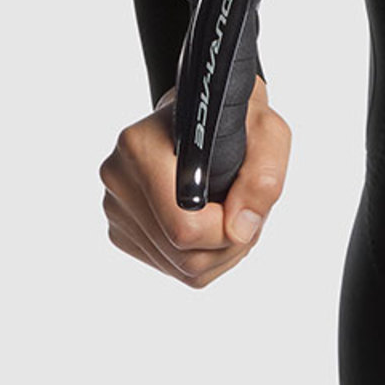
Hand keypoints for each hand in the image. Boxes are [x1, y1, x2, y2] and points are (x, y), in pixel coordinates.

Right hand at [99, 72, 289, 288]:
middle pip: (184, 256)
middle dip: (228, 244)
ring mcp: (116, 207)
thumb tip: (240, 230)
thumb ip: (264, 178)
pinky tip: (209, 221)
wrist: (207, 115)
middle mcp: (119, 178)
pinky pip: (170, 268)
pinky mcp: (121, 229)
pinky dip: (200, 255)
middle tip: (246, 210)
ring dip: (218, 252)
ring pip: (179, 268)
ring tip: (230, 211)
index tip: (246, 206)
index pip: (185, 227)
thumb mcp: (268, 132)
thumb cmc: (236, 119)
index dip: (227, 230)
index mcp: (141, 147)